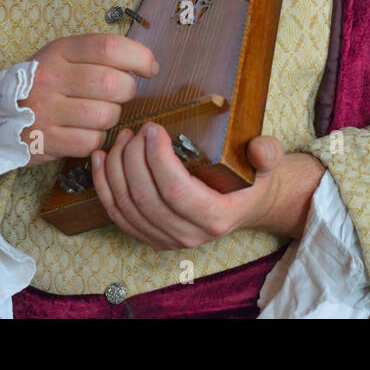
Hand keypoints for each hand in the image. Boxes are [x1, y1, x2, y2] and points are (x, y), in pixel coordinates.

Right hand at [19, 33, 158, 167]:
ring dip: (112, 116)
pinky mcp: (45, 140)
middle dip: (128, 91)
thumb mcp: (62, 57)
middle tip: (121, 94)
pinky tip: (85, 131)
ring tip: (99, 113)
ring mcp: (46, 111)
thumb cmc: (43, 83)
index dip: (138, 57)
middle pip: (112, 84)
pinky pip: (91, 141)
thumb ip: (98, 55)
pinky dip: (96, 138)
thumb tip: (146, 63)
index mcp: (59, 51)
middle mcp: (51, 78)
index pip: (108, 47)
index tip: (150, 68)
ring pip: (106, 115)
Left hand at [90, 124, 324, 249]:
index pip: (176, 191)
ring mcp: (165, 240)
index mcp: (216, 218)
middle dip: (133, 159)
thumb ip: (268, 153)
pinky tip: (100, 159)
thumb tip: (261, 148)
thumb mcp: (269, 163)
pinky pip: (117, 214)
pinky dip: (103, 186)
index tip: (153, 128)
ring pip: (126, 207)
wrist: (247, 205)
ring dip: (116, 169)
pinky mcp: (149, 236)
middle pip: (146, 198)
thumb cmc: (253, 179)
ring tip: (122, 138)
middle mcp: (188, 236)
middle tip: (137, 129)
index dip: (157, 159)